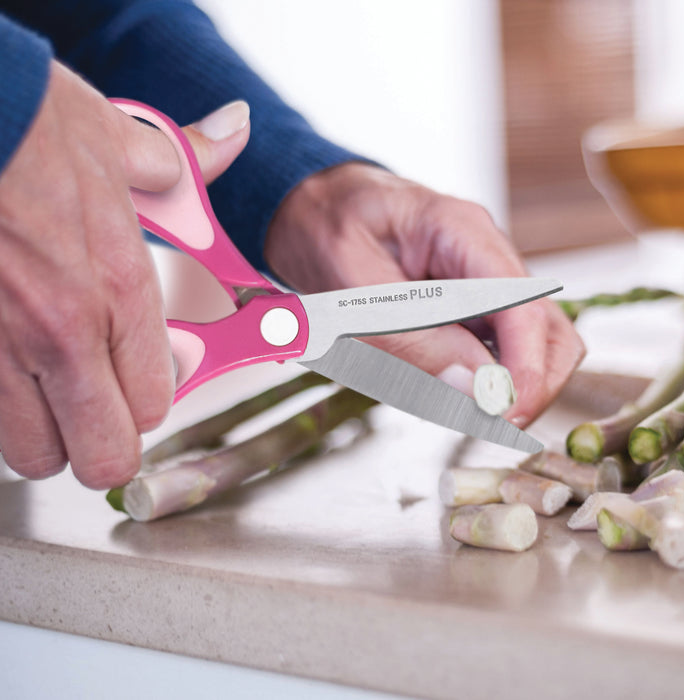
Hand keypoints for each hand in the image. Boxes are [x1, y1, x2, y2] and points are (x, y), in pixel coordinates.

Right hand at [0, 61, 249, 487]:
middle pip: (102, 457)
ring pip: (32, 455)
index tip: (137, 382)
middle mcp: (64, 332)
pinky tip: (6, 369)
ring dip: (45, 436)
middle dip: (104, 446)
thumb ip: (187, 161)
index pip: (156, 404)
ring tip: (46, 395)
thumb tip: (234, 129)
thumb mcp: (120, 137)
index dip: (148, 401)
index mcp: (120, 290)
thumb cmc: (25, 117)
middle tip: (96, 414)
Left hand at [264, 163, 584, 426]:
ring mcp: (480, 286)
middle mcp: (485, 259)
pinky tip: (438, 389)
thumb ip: (409, 332)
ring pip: (528, 349)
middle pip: (550, 331)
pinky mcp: (465, 311)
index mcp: (462, 232)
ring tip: (455, 409)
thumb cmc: (325, 226)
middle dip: (531, 384)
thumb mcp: (350, 278)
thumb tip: (474, 386)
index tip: (503, 412)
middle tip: (488, 423)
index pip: (524, 306)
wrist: (314, 208)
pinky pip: (489, 355)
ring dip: (505, 388)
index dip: (526, 367)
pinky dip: (475, 382)